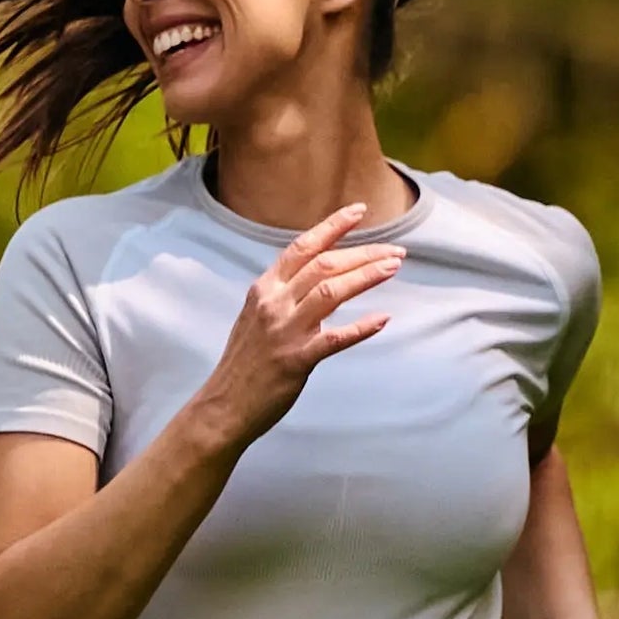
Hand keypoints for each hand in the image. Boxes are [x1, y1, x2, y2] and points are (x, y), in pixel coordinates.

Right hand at [180, 202, 404, 445]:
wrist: (223, 406)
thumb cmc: (244, 363)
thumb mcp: (256, 316)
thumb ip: (283, 294)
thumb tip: (316, 276)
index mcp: (264, 289)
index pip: (302, 247)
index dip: (332, 226)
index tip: (358, 212)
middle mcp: (273, 304)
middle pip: (324, 265)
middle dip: (364, 253)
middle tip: (395, 251)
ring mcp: (284, 331)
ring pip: (331, 292)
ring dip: (366, 276)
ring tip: (393, 267)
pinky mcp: (295, 360)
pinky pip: (334, 339)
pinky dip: (361, 328)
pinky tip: (383, 319)